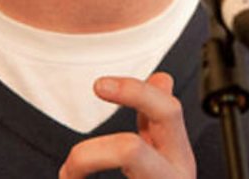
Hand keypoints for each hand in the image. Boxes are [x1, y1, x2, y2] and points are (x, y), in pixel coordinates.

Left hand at [59, 72, 195, 177]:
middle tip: (70, 164)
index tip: (98, 85)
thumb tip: (161, 79)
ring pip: (118, 164)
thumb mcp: (163, 153)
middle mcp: (173, 177)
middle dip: (90, 152)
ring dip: (79, 169)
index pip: (166, 110)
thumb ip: (157, 122)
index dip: (134, 91)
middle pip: (130, 150)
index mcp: (178, 156)